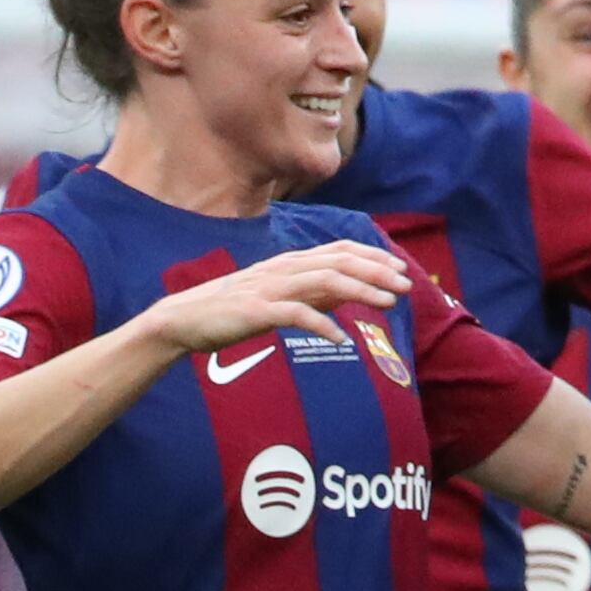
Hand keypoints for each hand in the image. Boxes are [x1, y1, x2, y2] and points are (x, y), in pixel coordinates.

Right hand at [148, 242, 413, 362]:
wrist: (183, 320)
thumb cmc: (234, 310)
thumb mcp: (281, 297)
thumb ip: (315, 294)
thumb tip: (352, 293)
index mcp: (289, 263)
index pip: (339, 250)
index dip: (372, 256)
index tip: (400, 268)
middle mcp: (283, 269)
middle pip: (338, 262)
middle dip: (377, 271)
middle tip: (407, 285)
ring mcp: (269, 288)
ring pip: (323, 281)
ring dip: (361, 291)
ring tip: (389, 303)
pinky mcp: (255, 310)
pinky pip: (295, 315)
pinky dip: (322, 325)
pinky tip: (341, 340)